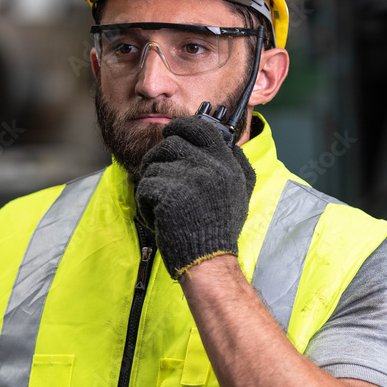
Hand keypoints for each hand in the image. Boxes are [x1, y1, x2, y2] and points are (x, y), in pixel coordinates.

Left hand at [136, 117, 256, 278]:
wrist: (209, 260)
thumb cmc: (220, 228)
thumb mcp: (241, 191)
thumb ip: (237, 164)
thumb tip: (230, 143)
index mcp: (226, 164)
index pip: (201, 129)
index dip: (182, 126)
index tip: (171, 131)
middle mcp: (210, 167)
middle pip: (171, 144)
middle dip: (158, 158)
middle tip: (159, 175)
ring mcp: (189, 178)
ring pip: (154, 166)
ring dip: (152, 184)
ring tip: (163, 205)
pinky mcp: (169, 193)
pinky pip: (145, 186)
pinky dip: (146, 204)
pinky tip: (158, 218)